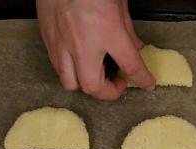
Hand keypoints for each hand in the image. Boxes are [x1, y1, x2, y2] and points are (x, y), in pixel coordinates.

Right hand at [36, 0, 154, 99]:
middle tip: (117, 83)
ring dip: (86, 85)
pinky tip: (78, 63)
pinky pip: (58, 68)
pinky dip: (70, 72)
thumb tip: (135, 47)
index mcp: (108, 30)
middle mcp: (84, 43)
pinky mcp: (48, 41)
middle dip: (108, 92)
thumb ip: (127, 29)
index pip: (130, 64)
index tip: (147, 84)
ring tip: (95, 76)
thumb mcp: (119, 3)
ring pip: (71, 83)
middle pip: (94, 86)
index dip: (142, 79)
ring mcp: (62, 44)